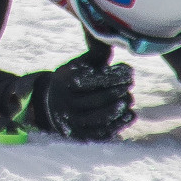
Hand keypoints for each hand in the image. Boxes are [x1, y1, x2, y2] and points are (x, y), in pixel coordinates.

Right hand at [20, 50, 136, 140]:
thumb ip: (94, 58)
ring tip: (130, 100)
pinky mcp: (80, 135)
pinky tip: (130, 115)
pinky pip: (101, 133)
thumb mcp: (76, 66)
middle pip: (96, 100)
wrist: (49, 104)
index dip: (113, 78)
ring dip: (119, 110)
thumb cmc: (70, 79)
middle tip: (131, 86)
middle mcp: (65, 104)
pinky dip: (118, 125)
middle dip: (117, 93)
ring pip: (99, 118)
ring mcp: (72, 121)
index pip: (92, 81)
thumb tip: (113, 45)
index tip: (129, 72)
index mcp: (63, 83)